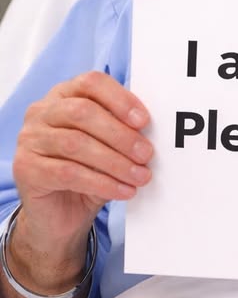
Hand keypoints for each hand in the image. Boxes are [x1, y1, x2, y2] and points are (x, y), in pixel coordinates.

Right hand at [12, 72, 152, 273]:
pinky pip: (68, 172)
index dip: (120, 99)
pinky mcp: (25, 169)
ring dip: (115, 162)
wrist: (60, 214)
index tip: (144, 121)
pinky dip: (101, 182)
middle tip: (146, 154)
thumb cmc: (88, 172)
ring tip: (140, 176)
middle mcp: (41, 112)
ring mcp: (29, 139)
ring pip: (76, 143)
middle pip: (83, 112)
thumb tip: (151, 130)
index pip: (91, 83)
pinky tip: (123, 191)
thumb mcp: (108, 146)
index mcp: (64, 95)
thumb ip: (122, 131)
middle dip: (120, 134)